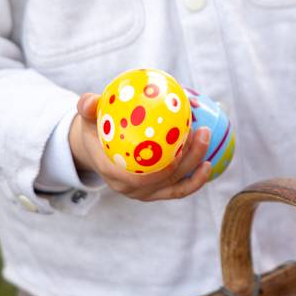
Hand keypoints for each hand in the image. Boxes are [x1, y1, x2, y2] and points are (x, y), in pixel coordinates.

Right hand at [69, 93, 211, 200]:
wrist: (96, 148)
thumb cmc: (95, 128)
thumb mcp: (87, 117)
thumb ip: (87, 107)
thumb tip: (89, 101)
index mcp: (112, 173)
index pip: (139, 178)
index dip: (162, 166)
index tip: (178, 140)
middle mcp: (129, 189)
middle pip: (164, 179)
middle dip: (188, 158)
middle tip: (200, 131)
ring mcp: (145, 193)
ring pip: (175, 185)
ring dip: (195, 165)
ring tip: (207, 138)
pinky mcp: (157, 192)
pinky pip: (179, 189)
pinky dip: (195, 179)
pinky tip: (209, 163)